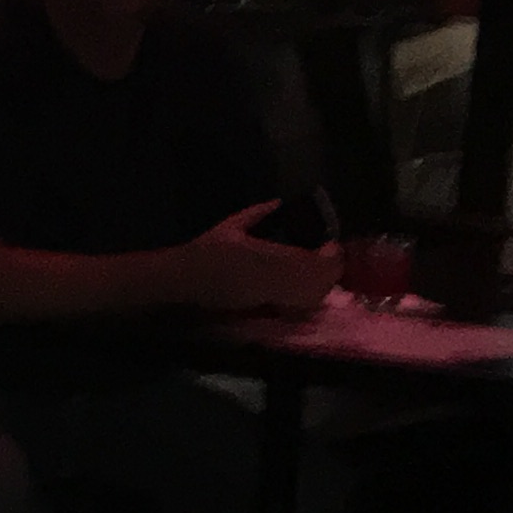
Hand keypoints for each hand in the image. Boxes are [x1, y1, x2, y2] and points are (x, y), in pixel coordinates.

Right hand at [176, 199, 341, 318]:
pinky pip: (295, 307)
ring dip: (320, 283)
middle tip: (328, 255)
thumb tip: (277, 203)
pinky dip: (306, 298)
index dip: (328, 252)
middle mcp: (274, 281)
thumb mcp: (230, 226)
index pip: (312, 259)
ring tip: (319, 270)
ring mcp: (270, 298)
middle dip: (329, 268)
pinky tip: (303, 288)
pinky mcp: (264, 309)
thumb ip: (257, 213)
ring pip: (310, 297)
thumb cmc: (204, 252)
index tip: (328, 242)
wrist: (183, 281)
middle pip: (318, 280)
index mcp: (268, 258)